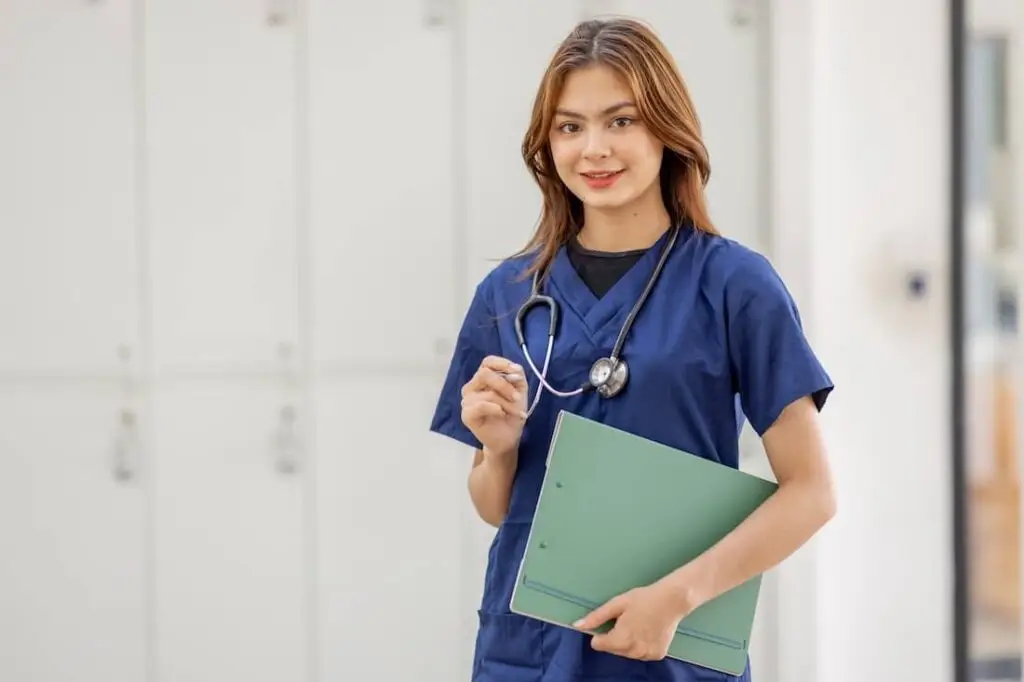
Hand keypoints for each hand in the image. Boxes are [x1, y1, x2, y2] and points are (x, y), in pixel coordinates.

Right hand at [460, 356, 528, 457]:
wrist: (509, 438)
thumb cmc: (512, 413)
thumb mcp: (520, 391)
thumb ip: (518, 376)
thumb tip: (515, 368)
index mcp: (483, 378)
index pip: (487, 362)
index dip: (502, 364)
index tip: (517, 374)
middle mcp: (472, 387)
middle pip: (484, 374)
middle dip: (505, 385)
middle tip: (518, 398)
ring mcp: (467, 401)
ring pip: (486, 392)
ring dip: (506, 402)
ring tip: (516, 412)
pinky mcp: (466, 415)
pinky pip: (480, 405)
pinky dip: (495, 408)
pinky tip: (502, 414)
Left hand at [572, 583, 690, 661]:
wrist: (672, 600)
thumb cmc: (643, 599)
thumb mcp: (617, 603)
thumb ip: (597, 617)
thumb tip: (577, 625)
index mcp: (621, 639)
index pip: (599, 645)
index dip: (600, 633)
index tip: (610, 622)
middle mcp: (634, 651)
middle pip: (613, 649)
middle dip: (614, 637)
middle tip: (626, 620)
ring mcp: (647, 655)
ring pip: (627, 653)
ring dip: (627, 643)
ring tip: (637, 624)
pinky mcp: (657, 655)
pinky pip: (641, 654)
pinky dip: (640, 645)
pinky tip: (646, 631)